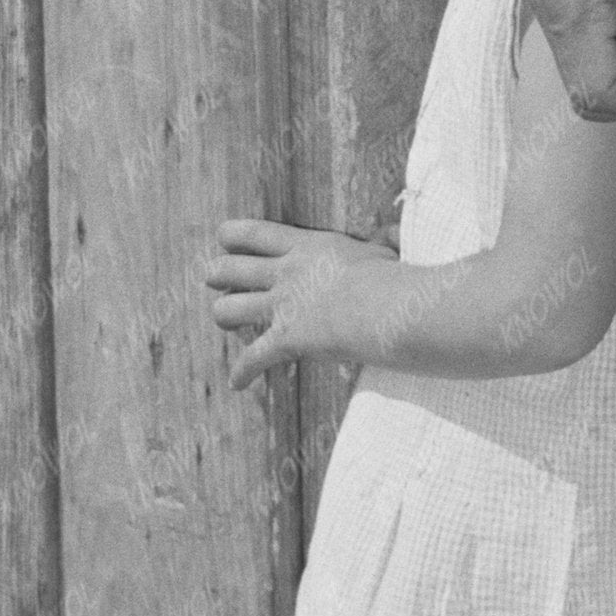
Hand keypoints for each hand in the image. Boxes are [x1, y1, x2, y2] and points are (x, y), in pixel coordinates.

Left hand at [203, 212, 380, 380]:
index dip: (232, 236)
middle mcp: (286, 273)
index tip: (225, 240)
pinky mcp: (287, 339)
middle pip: (228, 269)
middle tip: (218, 282)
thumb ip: (379, 240)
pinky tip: (238, 383)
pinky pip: (251, 359)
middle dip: (217, 276)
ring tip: (228, 323)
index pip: (253, 233)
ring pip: (227, 310)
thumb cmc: (398, 278)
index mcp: (307, 246)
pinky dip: (242, 372)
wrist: (394, 308)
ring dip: (224, 317)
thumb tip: (392, 232)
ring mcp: (283, 306)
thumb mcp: (383, 250)